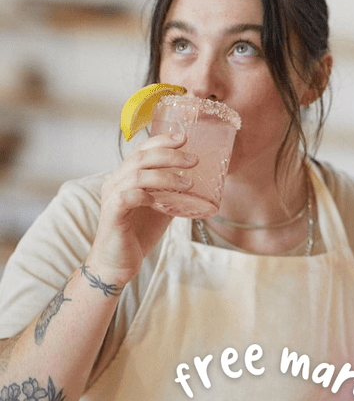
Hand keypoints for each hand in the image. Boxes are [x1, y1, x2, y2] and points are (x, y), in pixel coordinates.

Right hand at [89, 132, 198, 285]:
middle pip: (141, 158)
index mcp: (126, 177)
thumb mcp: (160, 209)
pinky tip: (161, 200)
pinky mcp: (112, 214)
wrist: (118, 263)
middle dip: (169, 155)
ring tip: (188, 183)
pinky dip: (145, 194)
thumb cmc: (137, 234)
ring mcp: (112, 196)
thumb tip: (195, 182)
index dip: (161, 141)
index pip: (141, 151)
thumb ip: (171, 194)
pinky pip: (127, 197)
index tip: (183, 137)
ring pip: (137, 175)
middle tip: (193, 159)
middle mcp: (116, 182)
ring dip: (165, 176)